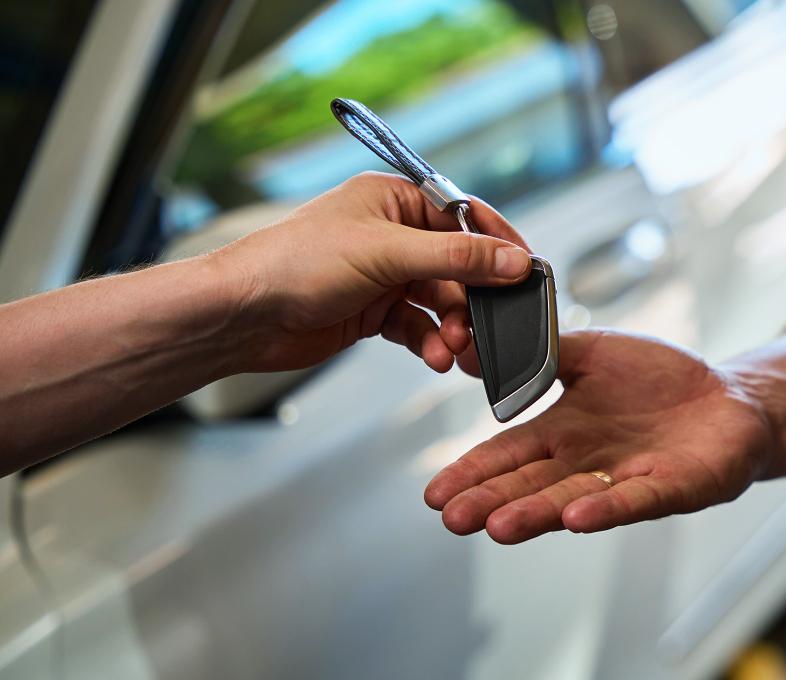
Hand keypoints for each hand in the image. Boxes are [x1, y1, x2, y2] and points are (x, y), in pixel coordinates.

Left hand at [213, 171, 530, 373]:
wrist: (242, 315)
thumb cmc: (295, 263)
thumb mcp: (387, 254)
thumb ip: (456, 259)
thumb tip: (512, 260)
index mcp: (394, 200)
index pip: (464, 217)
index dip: (498, 245)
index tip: (527, 272)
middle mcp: (392, 234)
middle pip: (457, 267)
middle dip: (473, 301)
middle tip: (485, 327)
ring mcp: (383, 275)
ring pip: (440, 302)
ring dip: (452, 328)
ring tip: (455, 350)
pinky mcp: (372, 311)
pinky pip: (417, 326)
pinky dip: (429, 343)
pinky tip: (433, 357)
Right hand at [424, 330, 777, 543]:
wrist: (730, 398)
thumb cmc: (660, 380)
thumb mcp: (593, 352)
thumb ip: (542, 353)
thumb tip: (480, 345)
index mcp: (563, 431)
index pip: (508, 455)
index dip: (472, 473)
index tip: (434, 493)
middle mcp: (587, 463)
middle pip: (530, 485)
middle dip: (491, 501)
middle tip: (452, 518)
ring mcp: (626, 479)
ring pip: (572, 499)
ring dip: (535, 514)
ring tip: (498, 527)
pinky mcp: (670, 486)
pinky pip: (635, 499)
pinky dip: (605, 509)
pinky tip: (576, 519)